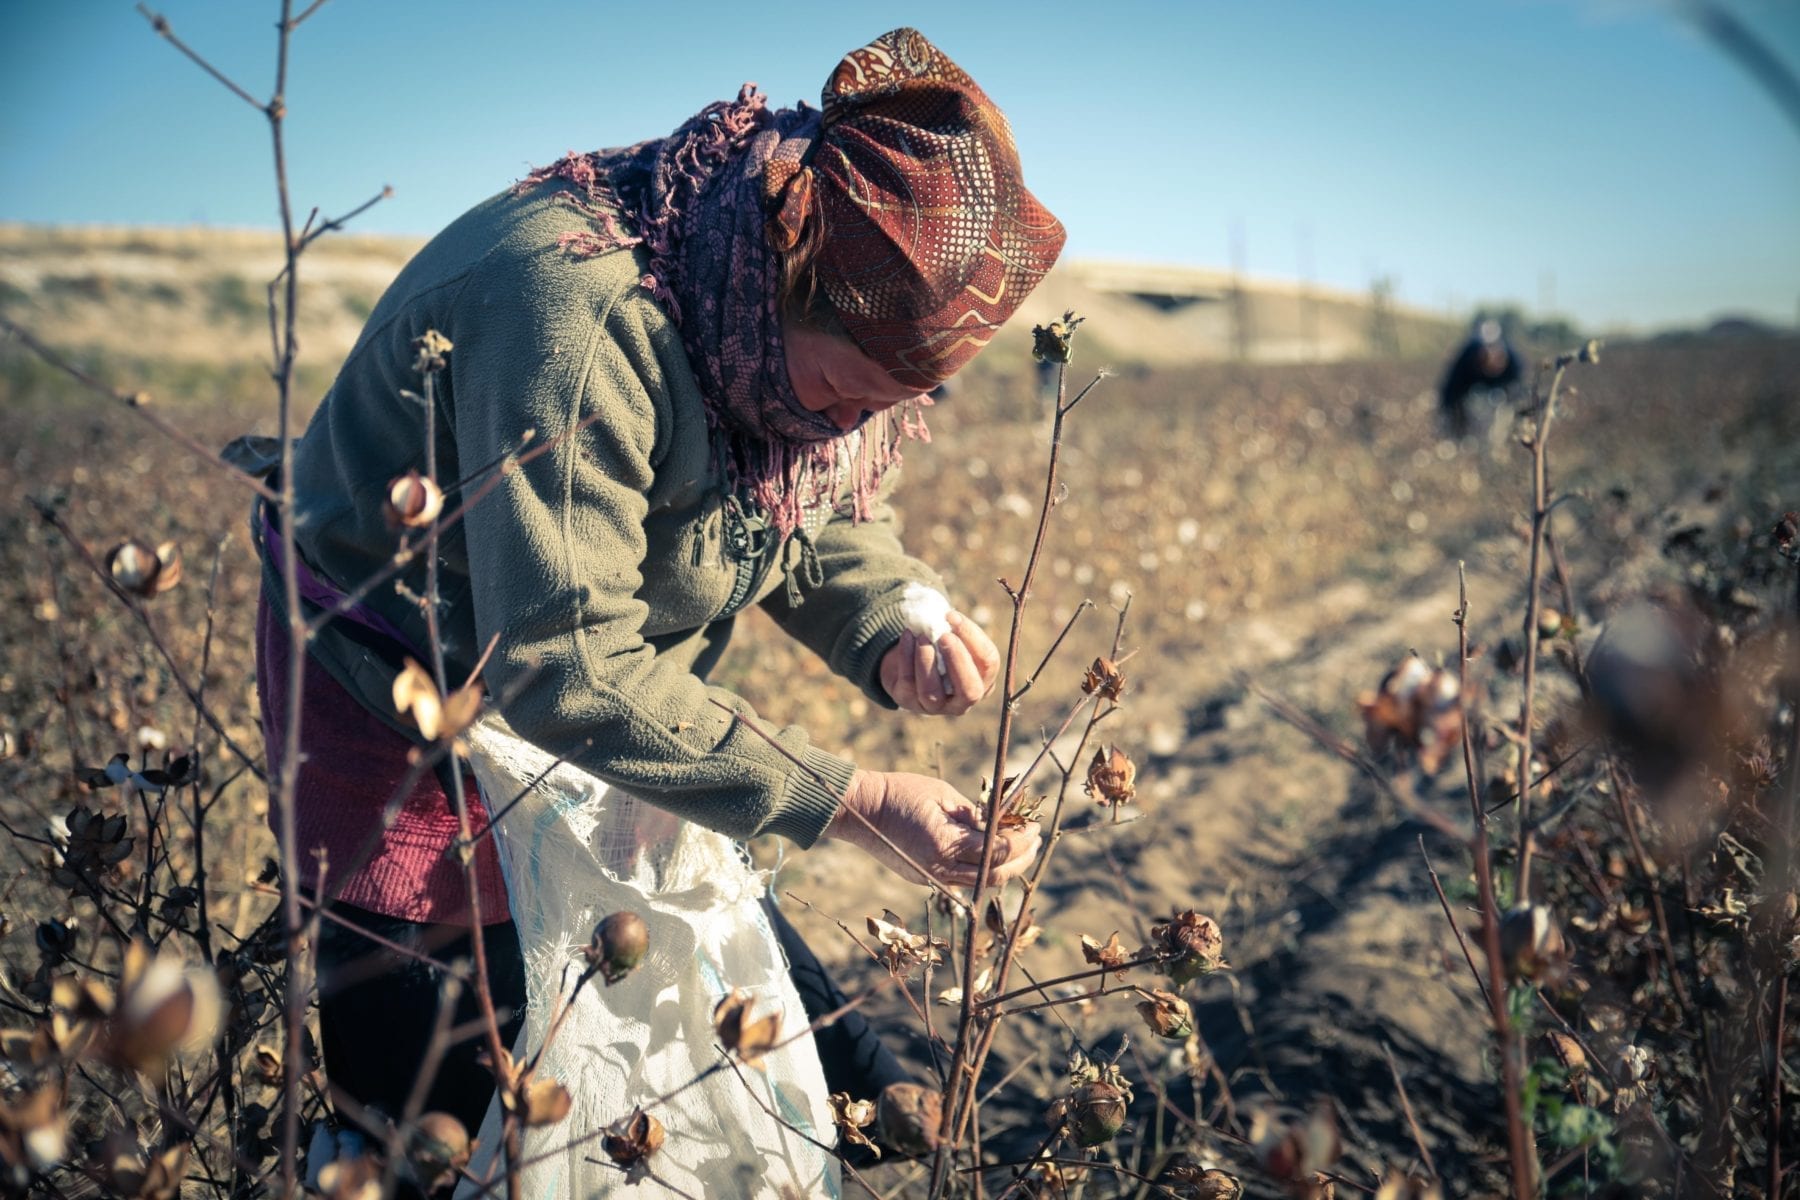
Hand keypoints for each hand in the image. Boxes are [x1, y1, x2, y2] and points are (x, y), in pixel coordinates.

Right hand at [824, 770, 1039, 888]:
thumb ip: (973, 814)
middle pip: (994, 874)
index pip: (998, 850)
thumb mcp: (943, 794)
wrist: (861, 810)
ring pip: (979, 883)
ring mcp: (931, 878)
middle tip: (1034, 840)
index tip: (1034, 827)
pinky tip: (989, 853)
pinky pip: (961, 880)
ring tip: (1019, 849)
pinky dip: (981, 870)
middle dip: (1021, 859)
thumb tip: (1000, 824)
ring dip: (1003, 867)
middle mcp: (940, 868)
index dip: (1022, 841)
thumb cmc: (901, 792)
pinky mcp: (924, 879)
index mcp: (946, 844)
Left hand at [880, 611, 999, 716]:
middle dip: (958, 661)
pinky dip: (906, 656)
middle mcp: (963, 701)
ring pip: (932, 692)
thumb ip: (956, 631)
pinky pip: (907, 681)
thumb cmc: (940, 646)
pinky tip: (907, 636)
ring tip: (922, 637)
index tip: (953, 616)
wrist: (909, 661)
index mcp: (983, 681)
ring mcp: (935, 706)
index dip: (973, 638)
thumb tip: (949, 618)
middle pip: (970, 691)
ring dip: (927, 662)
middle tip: (945, 636)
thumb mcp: (953, 638)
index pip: (989, 664)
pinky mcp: (908, 701)